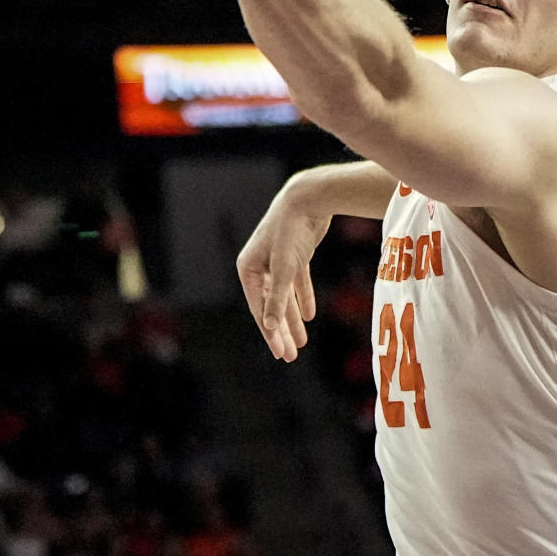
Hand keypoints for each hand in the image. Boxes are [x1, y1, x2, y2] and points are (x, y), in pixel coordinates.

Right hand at [237, 182, 331, 360]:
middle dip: (281, 332)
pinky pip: (297, 283)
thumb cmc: (291, 231)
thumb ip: (277, 298)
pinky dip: (303, 298)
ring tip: (301, 342)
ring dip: (292, 320)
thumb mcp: (284, 267)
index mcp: (248, 269)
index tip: (281, 354)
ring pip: (284, 297)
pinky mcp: (294, 256)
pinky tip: (308, 316)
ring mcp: (276, 261)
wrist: (308, 199)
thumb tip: (269, 327)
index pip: (259, 309)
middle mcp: (259, 266)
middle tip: (290, 356)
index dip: (271, 334)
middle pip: (270, 306)